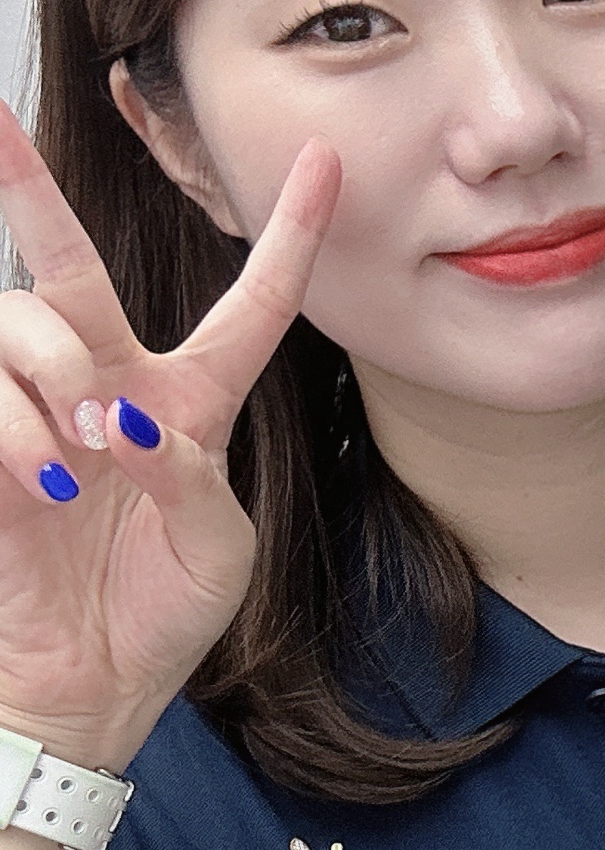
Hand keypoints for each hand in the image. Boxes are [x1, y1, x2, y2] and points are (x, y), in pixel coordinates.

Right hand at [0, 101, 339, 769]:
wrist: (88, 687)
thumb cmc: (160, 618)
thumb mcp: (217, 551)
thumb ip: (190, 475)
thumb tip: (126, 419)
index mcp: (192, 403)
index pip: (252, 305)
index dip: (291, 235)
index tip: (327, 162)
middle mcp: (106, 385)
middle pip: (68, 265)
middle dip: (29, 188)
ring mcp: (33, 410)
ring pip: (23, 322)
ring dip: (55, 372)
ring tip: (83, 450)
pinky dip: (18, 433)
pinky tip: (48, 484)